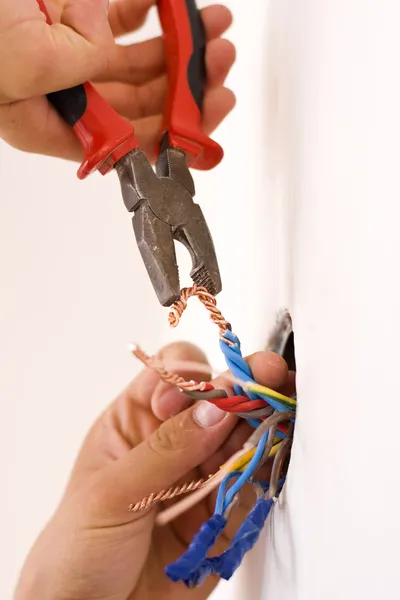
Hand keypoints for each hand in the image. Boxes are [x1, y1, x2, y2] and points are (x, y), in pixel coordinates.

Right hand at [0, 1, 234, 161]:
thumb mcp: (17, 58)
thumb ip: (73, 67)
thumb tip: (108, 49)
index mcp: (54, 125)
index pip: (127, 144)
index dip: (173, 133)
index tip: (208, 112)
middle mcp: (67, 99)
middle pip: (143, 105)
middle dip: (188, 85)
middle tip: (219, 62)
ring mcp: (71, 60)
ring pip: (140, 64)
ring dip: (180, 48)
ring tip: (214, 29)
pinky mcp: (70, 22)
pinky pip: (120, 23)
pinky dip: (150, 14)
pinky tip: (172, 7)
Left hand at [15, 342, 292, 599]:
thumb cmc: (77, 549)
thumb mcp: (113, 492)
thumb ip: (166, 449)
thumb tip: (217, 408)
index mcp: (136, 422)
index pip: (171, 377)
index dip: (191, 376)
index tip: (201, 397)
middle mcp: (173, 442)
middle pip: (216, 400)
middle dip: (244, 385)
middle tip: (271, 375)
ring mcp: (200, 474)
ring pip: (241, 434)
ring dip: (262, 422)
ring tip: (278, 415)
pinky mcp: (223, 510)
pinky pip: (252, 480)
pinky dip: (268, 465)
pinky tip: (276, 454)